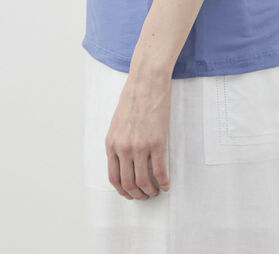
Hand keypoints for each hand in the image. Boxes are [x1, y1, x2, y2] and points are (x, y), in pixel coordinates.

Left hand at [104, 70, 171, 198]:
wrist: (146, 82)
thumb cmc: (133, 98)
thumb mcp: (117, 122)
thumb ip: (118, 141)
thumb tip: (123, 159)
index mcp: (111, 143)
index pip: (114, 177)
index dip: (123, 190)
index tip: (131, 193)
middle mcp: (123, 148)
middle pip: (128, 183)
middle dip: (137, 194)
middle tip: (145, 196)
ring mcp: (139, 146)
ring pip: (143, 181)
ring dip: (150, 191)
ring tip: (156, 191)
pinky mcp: (156, 142)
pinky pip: (159, 171)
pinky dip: (164, 182)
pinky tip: (167, 184)